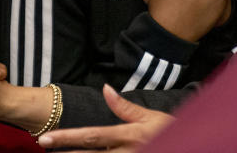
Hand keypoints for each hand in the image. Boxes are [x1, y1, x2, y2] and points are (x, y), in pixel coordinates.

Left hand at [36, 84, 173, 151]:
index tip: (46, 138)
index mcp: (128, 135)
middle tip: (42, 145)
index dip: (67, 137)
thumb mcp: (150, 117)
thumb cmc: (172, 131)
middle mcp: (125, 152)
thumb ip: (125, 106)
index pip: (92, 136)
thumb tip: (106, 89)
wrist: (193, 145)